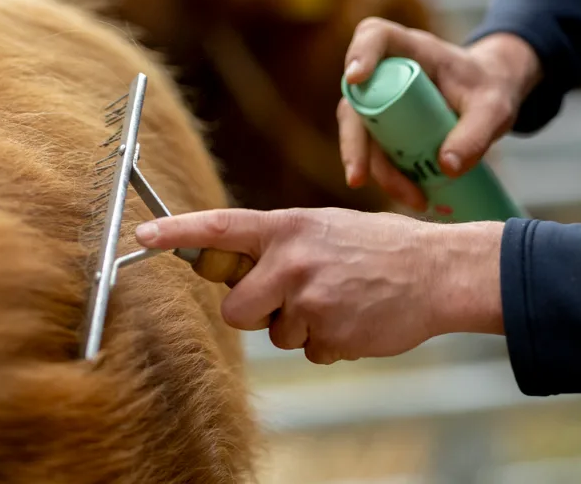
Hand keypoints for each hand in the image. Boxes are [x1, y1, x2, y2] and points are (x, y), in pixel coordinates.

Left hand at [134, 207, 504, 364]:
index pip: (222, 227)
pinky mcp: (330, 336)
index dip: (178, 232)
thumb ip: (279, 244)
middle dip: (254, 313)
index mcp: (289, 228)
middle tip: (288, 299)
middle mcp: (292, 262)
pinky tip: (354, 317)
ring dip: (300, 326)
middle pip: (234, 309)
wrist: (436, 271)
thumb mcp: (323, 228)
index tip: (144, 234)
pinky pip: (308, 352)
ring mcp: (310, 302)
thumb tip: (234, 265)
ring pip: (275, 335)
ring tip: (339, 300)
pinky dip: (327, 342)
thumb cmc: (378, 247)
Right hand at [338, 19, 541, 210]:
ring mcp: (383, 99)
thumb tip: (446, 168)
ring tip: (412, 197)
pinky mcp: (386, 124)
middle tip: (359, 177)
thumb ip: (475, 133)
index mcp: (412, 48)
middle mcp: (388, 71)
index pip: (375, 36)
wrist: (493, 93)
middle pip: (355, 99)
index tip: (357, 78)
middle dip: (353, 142)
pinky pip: (375, 149)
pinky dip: (388, 174)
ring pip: (361, 131)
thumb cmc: (490, 88)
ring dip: (375, 168)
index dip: (359, 53)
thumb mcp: (493, 109)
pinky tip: (412, 195)